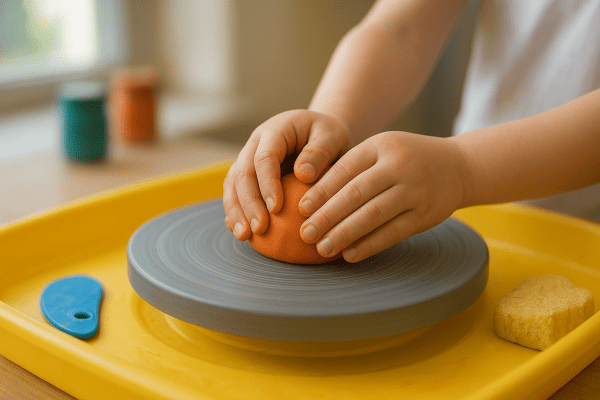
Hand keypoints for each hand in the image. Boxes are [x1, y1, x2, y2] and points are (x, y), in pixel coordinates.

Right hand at [223, 110, 351, 239]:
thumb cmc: (329, 137)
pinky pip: (235, 193)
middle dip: (248, 203)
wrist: (319, 134)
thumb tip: (303, 174)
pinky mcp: (248, 175)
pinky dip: (236, 213)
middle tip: (259, 228)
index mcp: (276, 130)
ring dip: (236, 211)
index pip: (265, 157)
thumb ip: (320, 152)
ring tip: (244, 236)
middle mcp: (256, 143)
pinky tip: (243, 234)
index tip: (276, 208)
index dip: (267, 183)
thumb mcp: (333, 137)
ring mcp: (248, 158)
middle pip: (242, 173)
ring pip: (233, 184)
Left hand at [298, 131, 467, 261]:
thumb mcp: (382, 150)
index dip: (321, 191)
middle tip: (305, 234)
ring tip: (322, 248)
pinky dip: (370, 245)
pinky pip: (393, 232)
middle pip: (356, 194)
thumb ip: (353, 168)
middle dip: (327, 216)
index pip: (344, 169)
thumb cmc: (407, 159)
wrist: (458, 166)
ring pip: (373, 215)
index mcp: (380, 146)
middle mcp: (398, 166)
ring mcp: (414, 190)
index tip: (301, 209)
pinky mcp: (425, 214)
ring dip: (344, 234)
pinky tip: (350, 254)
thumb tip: (312, 198)